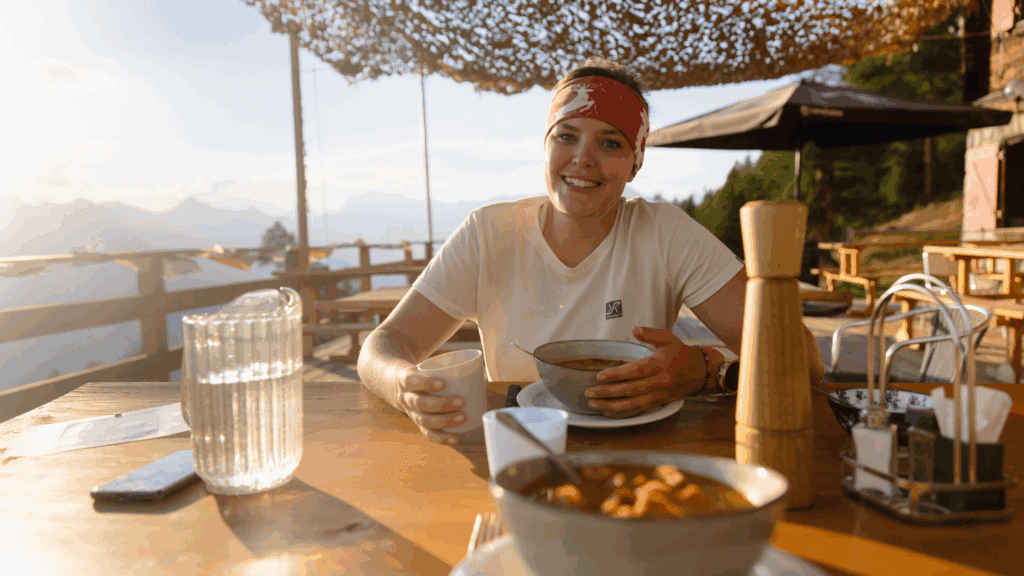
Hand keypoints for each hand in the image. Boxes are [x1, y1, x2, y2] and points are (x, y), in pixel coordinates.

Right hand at [396, 366, 467, 444]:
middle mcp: (406, 397)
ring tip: (463, 417)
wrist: (401, 386)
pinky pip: (428, 434)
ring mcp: (411, 413)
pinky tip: (455, 438)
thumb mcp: (425, 364)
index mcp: (405, 379)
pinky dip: (442, 438)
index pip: (411, 381)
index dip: (426, 383)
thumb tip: (478, 362)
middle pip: (419, 403)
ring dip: (444, 421)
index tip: (443, 383)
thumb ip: (446, 363)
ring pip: (424, 421)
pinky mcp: (419, 424)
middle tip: (461, 401)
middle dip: (441, 404)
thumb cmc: (422, 372)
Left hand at [584, 326, 705, 418]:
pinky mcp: (659, 403)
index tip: (600, 376)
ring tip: (594, 404)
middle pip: (631, 390)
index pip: (636, 371)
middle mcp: (660, 381)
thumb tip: (634, 328)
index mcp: (661, 364)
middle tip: (590, 392)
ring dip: (612, 405)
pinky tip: (609, 410)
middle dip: (609, 392)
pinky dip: (623, 411)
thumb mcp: (668, 338)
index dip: (617, 375)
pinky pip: (639, 409)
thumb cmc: (680, 353)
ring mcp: (660, 394)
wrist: (700, 372)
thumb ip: (650, 333)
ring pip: (633, 403)